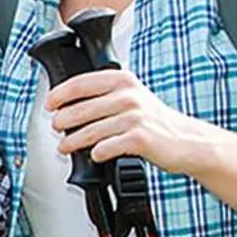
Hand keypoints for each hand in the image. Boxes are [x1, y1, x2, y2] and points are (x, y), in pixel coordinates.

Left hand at [47, 68, 220, 174]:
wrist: (187, 141)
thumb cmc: (156, 121)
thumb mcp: (133, 97)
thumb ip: (106, 95)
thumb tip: (69, 105)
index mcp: (123, 80)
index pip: (80, 83)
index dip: (59, 94)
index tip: (49, 104)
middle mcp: (128, 96)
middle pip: (80, 109)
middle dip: (62, 120)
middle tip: (56, 127)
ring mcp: (134, 117)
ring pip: (90, 131)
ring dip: (72, 141)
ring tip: (65, 146)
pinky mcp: (139, 139)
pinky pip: (106, 147)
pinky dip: (96, 153)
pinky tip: (95, 156)